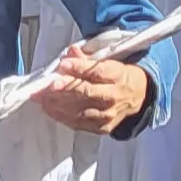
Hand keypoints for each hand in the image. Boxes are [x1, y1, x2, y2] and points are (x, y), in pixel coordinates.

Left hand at [30, 48, 152, 135]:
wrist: (138, 96)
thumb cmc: (118, 75)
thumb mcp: (108, 62)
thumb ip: (86, 59)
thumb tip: (70, 52)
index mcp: (117, 75)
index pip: (97, 72)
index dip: (78, 68)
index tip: (62, 64)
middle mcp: (114, 97)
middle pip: (86, 93)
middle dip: (64, 89)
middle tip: (46, 85)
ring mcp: (108, 115)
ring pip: (80, 111)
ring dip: (58, 104)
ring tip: (42, 98)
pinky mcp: (103, 128)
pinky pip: (79, 123)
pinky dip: (63, 116)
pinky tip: (50, 109)